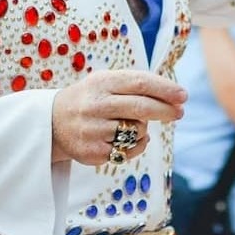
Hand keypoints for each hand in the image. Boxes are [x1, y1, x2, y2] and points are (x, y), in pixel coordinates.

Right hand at [51, 70, 185, 165]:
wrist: (52, 123)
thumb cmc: (90, 99)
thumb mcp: (106, 83)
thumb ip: (136, 85)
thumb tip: (173, 98)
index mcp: (101, 83)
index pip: (139, 83)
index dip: (164, 89)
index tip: (183, 95)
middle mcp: (95, 105)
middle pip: (141, 107)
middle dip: (166, 110)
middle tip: (180, 112)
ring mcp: (93, 130)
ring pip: (137, 130)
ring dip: (142, 128)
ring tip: (127, 124)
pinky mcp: (93, 152)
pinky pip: (129, 150)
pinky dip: (135, 145)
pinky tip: (121, 139)